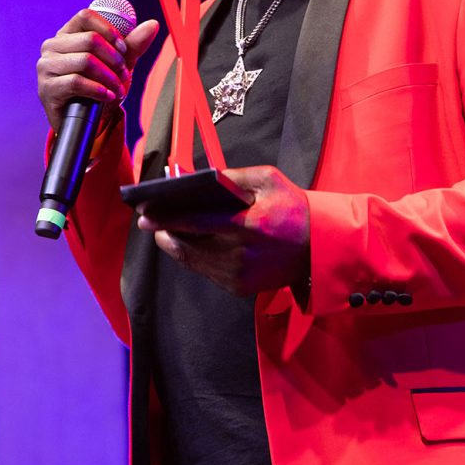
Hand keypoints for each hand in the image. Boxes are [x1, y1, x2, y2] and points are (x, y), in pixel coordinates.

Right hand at [37, 9, 159, 131]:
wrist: (88, 120)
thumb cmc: (100, 86)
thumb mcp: (119, 64)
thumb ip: (133, 45)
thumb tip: (153, 24)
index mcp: (68, 34)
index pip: (85, 16)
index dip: (109, 30)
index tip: (123, 48)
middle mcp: (52, 46)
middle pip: (90, 39)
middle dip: (114, 59)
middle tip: (124, 75)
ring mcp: (47, 67)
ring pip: (85, 61)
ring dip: (109, 77)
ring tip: (117, 89)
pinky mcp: (47, 88)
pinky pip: (77, 82)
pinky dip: (98, 90)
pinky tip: (107, 96)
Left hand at [136, 165, 309, 296]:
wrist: (320, 247)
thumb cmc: (293, 208)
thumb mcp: (269, 180)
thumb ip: (234, 177)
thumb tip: (200, 178)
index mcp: (246, 225)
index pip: (194, 223)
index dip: (166, 219)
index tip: (144, 214)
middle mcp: (239, 255)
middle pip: (187, 246)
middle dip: (165, 233)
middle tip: (150, 222)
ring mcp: (238, 275)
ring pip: (193, 262)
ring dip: (178, 246)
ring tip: (168, 231)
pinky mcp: (239, 288)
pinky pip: (207, 272)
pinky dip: (197, 258)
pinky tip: (193, 244)